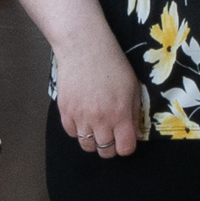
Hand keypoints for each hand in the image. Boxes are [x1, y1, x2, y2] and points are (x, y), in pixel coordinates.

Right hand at [55, 30, 141, 158]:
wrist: (84, 48)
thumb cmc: (113, 65)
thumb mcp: (133, 88)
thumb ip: (134, 114)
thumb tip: (134, 134)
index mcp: (120, 115)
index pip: (125, 149)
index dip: (126, 147)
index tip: (125, 139)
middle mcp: (100, 121)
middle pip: (105, 151)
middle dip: (110, 146)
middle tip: (111, 134)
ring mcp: (80, 117)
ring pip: (86, 145)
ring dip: (93, 140)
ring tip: (96, 127)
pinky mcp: (65, 111)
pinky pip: (71, 133)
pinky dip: (78, 130)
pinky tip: (83, 117)